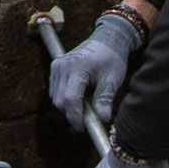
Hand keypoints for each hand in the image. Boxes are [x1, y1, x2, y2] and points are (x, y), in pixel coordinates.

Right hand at [49, 6, 141, 134]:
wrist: (107, 39)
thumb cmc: (112, 58)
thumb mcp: (113, 79)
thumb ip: (105, 99)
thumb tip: (102, 119)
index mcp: (77, 67)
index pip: (70, 99)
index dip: (76, 117)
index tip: (84, 128)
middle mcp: (62, 66)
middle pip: (60, 101)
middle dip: (73, 113)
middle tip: (90, 117)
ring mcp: (57, 66)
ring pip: (56, 98)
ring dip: (69, 107)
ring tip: (87, 103)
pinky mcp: (55, 67)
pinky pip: (55, 91)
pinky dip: (65, 99)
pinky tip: (80, 96)